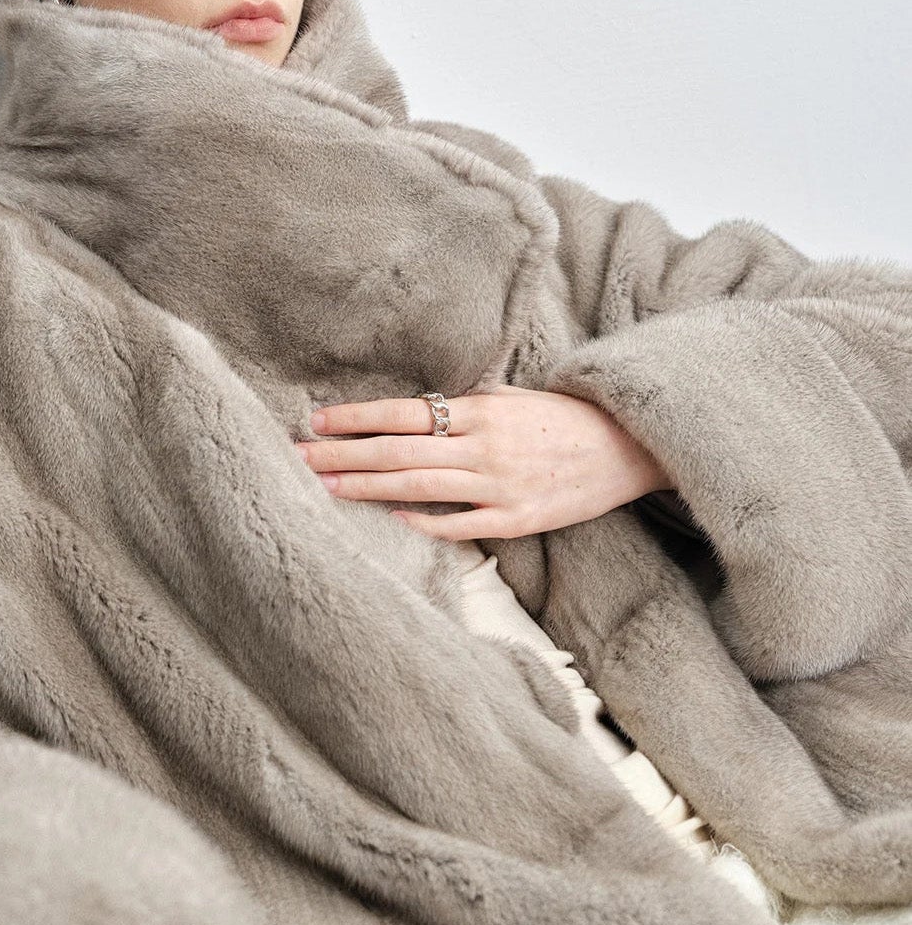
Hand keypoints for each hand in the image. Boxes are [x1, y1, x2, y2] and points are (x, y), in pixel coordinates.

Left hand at [294, 385, 673, 539]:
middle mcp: (484, 446)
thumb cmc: (562, 419)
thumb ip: (461, 408)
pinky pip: (459, 524)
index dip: (356, 418)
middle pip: (398, 450)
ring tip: (323, 487)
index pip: (404, 412)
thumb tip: (404, 416)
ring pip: (418, 486)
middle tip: (296, 458)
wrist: (628, 446)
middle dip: (343, 455)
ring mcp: (499, 486)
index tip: (315, 421)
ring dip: (366, 487)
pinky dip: (422, 521)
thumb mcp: (510, 400)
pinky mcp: (517, 520)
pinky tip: (388, 517)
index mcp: (481, 411)